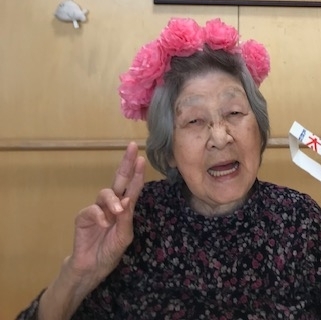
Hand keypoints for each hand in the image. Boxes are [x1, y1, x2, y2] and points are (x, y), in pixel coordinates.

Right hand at [67, 141, 145, 286]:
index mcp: (124, 207)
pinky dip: (99, 216)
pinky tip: (103, 224)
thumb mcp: (124, 237)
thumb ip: (126, 219)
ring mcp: (97, 209)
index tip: (142, 158)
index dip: (137, 173)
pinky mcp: (84, 217)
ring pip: (105, 193)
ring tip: (117, 211)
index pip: (132, 187)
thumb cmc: (110, 250)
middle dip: (126, 163)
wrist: (92, 268)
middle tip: (132, 148)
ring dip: (113, 200)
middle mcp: (112, 204)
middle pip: (119, 179)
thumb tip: (127, 199)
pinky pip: (92, 210)